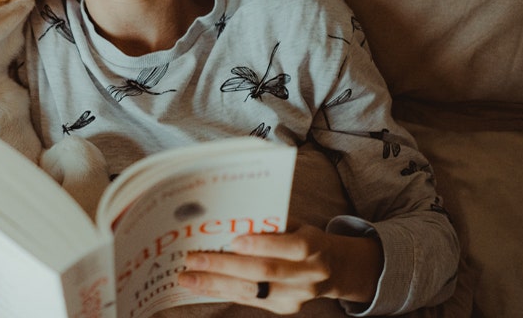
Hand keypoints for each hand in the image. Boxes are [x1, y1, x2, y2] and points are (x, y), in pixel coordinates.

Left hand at [177, 223, 381, 313]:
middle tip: (193, 259)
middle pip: (264, 272)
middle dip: (225, 266)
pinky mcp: (284, 308)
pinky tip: (200, 286)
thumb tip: (230, 215)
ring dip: (215, 284)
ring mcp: (296, 296)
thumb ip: (271, 222)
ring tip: (187, 277)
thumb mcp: (298, 224)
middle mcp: (307, 274)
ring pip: (252, 291)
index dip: (261, 245)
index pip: (288, 248)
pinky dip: (221, 292)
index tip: (233, 240)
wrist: (335, 269)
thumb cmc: (307, 238)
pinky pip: (248, 300)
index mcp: (313, 246)